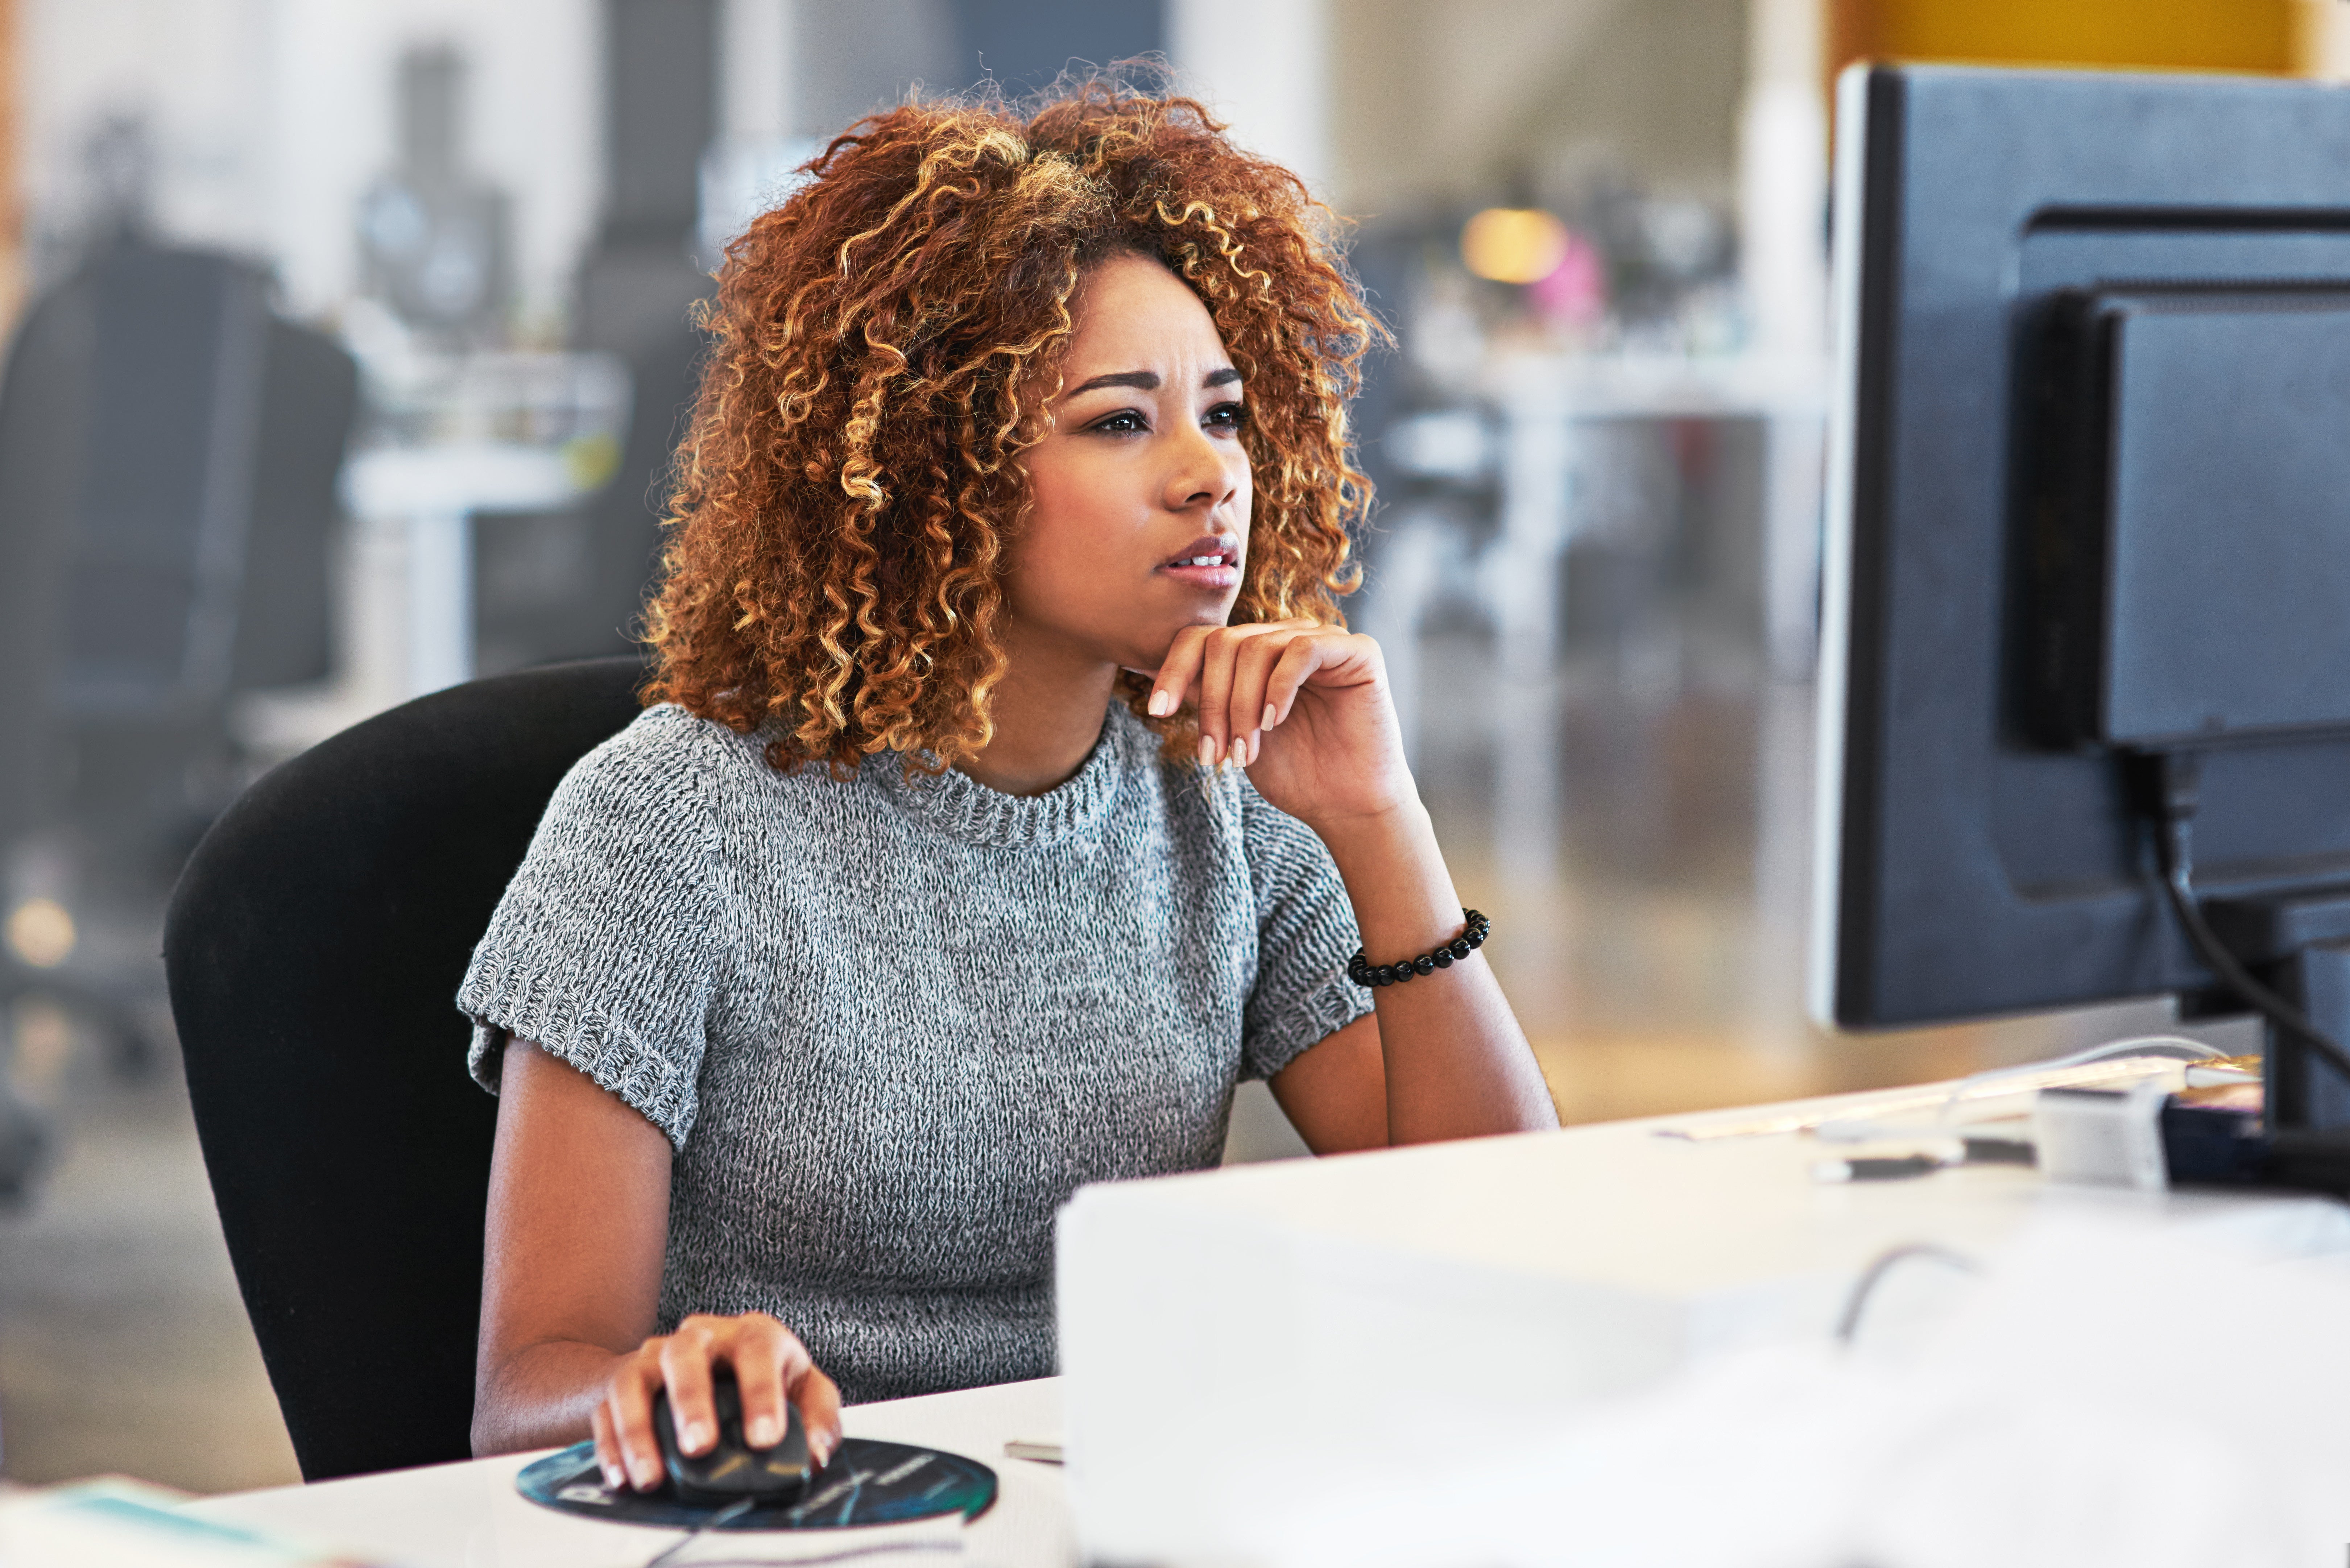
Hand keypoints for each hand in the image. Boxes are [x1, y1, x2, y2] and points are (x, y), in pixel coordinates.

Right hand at [590, 1311, 842, 1492]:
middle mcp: (700, 1337)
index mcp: (751, 1335)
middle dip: (692, 1400)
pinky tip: (622, 1477)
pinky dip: (611, 1446)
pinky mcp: (620, 1382)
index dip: (761, 1394)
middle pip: (687, 1352)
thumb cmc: (758, 1381)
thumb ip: (818, 1417)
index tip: (764, 1440)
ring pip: (635, 1380)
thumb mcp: (801, 1390)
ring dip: (640, 1430)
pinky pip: (606, 1409)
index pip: (758, 1350)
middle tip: (699, 1447)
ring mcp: (654, 1358)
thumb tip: (816, 1454)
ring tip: (652, 1476)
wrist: (698, 1369)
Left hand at [1148, 619, 1412, 830]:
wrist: (1347, 806)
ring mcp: (1322, 640)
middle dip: (1212, 702)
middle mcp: (1287, 638)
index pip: (1203, 638)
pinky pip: (1303, 650)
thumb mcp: (1232, 730)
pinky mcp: (1357, 652)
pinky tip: (1274, 722)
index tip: (1157, 710)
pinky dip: (1279, 687)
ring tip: (1245, 751)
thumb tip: (1150, 668)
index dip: (1173, 669)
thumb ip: (1205, 695)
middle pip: (1225, 643)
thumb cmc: (1294, 772)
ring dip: (1241, 705)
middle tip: (1216, 754)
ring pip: (1257, 647)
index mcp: (1257, 654)